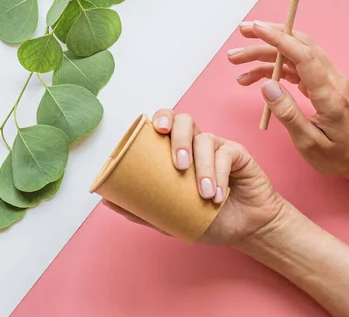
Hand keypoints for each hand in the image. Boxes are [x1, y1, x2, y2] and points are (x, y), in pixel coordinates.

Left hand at [102, 109, 285, 246]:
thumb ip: (141, 208)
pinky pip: (226, 154)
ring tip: (203, 194)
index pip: (165, 124)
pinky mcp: (238, 153)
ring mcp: (217, 147)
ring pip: (205, 139)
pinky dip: (221, 175)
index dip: (160, 119)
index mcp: (175, 151)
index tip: (156, 129)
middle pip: (185, 121)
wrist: (243, 230)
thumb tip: (106, 199)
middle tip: (179, 165)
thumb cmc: (206, 218)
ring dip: (203, 167)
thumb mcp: (169, 217)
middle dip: (180, 138)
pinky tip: (218, 197)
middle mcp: (195, 143)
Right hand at [229, 20, 348, 180]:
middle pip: (299, 46)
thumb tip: (267, 86)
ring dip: (266, 54)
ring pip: (295, 55)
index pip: (303, 56)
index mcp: (329, 95)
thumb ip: (288, 114)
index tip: (257, 29)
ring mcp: (329, 80)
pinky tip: (254, 77)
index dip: (279, 39)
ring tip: (237, 64)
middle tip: (242, 33)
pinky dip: (273, 69)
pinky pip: (297, 68)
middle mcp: (332, 81)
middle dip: (268, 36)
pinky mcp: (323, 85)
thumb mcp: (310, 143)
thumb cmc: (340, 156)